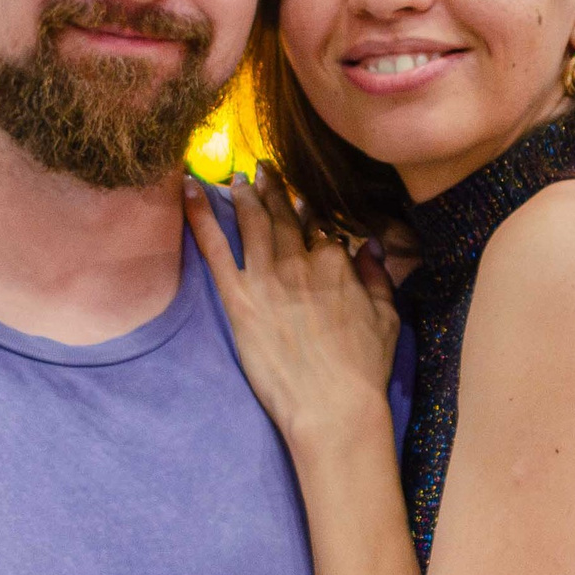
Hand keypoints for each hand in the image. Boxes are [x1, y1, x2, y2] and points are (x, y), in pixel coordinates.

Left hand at [184, 164, 399, 450]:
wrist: (333, 406)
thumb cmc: (364, 370)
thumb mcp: (387, 318)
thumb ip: (377, 276)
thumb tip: (370, 245)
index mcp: (336, 263)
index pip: (319, 226)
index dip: (308, 211)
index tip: (300, 199)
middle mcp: (300, 261)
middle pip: (283, 216)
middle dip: (272, 189)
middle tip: (261, 169)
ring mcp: (267, 277)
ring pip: (251, 222)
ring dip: (242, 193)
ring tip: (236, 177)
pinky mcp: (239, 299)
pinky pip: (214, 248)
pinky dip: (199, 215)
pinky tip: (187, 187)